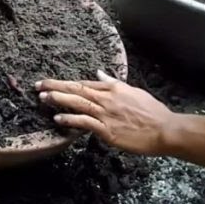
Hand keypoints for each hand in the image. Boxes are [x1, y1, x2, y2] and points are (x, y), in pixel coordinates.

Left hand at [36, 71, 173, 155]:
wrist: (166, 130)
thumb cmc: (153, 113)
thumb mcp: (133, 91)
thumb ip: (113, 82)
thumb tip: (98, 73)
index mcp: (113, 88)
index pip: (84, 83)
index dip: (65, 82)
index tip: (50, 82)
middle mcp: (107, 98)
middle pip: (76, 89)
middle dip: (55, 86)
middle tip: (38, 85)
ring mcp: (106, 114)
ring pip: (78, 103)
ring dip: (59, 99)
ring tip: (43, 97)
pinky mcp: (107, 130)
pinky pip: (85, 122)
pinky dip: (71, 119)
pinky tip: (58, 118)